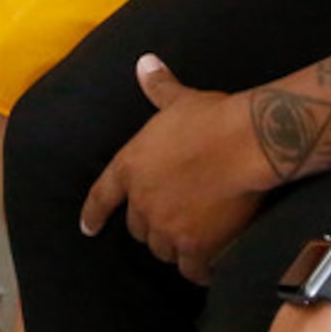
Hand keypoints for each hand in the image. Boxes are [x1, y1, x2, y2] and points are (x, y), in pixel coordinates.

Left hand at [81, 57, 269, 280]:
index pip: (102, 196)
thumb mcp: (180, 100)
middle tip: (174, 217)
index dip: (93, 214)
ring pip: (163, 249)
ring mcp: (166, 227)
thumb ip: (158, 87)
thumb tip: (145, 62)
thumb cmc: (212, 118)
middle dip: (153, 224)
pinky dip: (199, 268)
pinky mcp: (195, 246)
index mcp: (131, 166)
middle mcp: (142, 202)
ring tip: (194, 240)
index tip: (87, 228)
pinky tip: (210, 265)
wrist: (243, 144)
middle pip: (138, 228)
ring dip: (175, 246)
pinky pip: (192, 269)